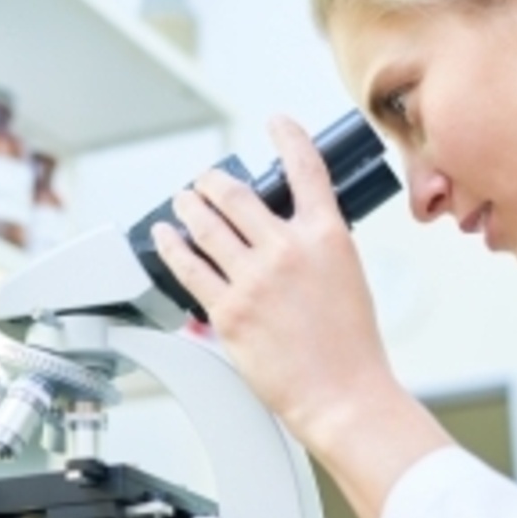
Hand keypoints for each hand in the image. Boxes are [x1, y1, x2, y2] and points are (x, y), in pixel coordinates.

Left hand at [152, 116, 389, 436]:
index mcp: (327, 237)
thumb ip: (315, 249)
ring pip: (206, 225)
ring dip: (188, 206)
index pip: (307, 169)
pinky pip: (188, 268)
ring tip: (182, 201)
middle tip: (207, 181)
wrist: (342, 394)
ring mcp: (253, 279)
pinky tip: (165, 238)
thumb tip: (288, 235)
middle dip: (214, 182)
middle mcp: (287, 250)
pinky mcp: (227, 311)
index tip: (276, 123)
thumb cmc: (351, 348)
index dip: (288, 138)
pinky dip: (171, 247)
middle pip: (236, 195)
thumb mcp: (348, 278)